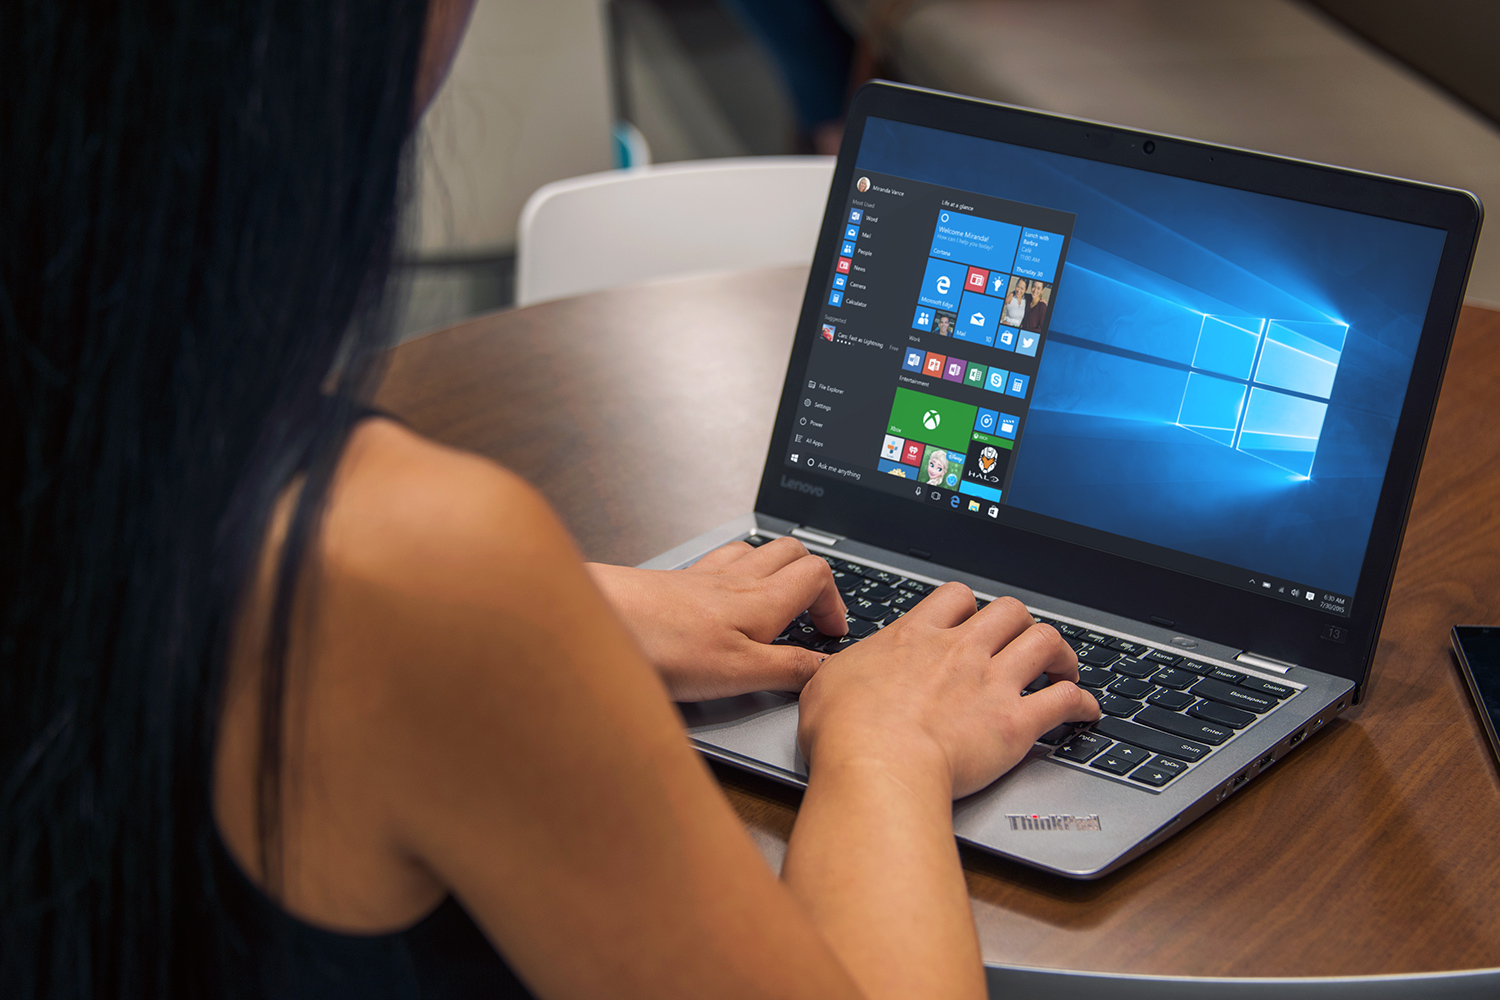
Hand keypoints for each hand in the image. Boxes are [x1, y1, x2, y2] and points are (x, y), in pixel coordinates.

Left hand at [586, 538, 847, 701]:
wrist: (599, 617)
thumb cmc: (664, 646)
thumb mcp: (738, 673)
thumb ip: (787, 669)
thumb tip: (827, 669)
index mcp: (761, 600)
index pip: (817, 575)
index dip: (834, 602)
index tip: (830, 635)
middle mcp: (736, 579)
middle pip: (791, 551)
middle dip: (812, 577)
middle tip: (811, 616)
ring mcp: (703, 576)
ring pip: (754, 551)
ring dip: (775, 569)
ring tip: (775, 601)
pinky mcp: (674, 581)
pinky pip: (718, 561)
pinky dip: (735, 570)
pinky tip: (722, 594)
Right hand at [797, 585, 1099, 798]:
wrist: (877, 765)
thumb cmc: (845, 732)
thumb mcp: (826, 686)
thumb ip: (841, 672)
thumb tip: (833, 675)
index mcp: (915, 637)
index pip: (955, 597)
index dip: (969, 606)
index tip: (971, 620)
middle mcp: (960, 650)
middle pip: (1008, 610)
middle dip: (1019, 622)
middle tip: (1020, 640)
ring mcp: (992, 683)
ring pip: (1044, 641)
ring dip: (1060, 651)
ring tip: (1063, 665)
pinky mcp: (1016, 722)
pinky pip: (1064, 700)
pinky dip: (1082, 702)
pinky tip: (1086, 710)